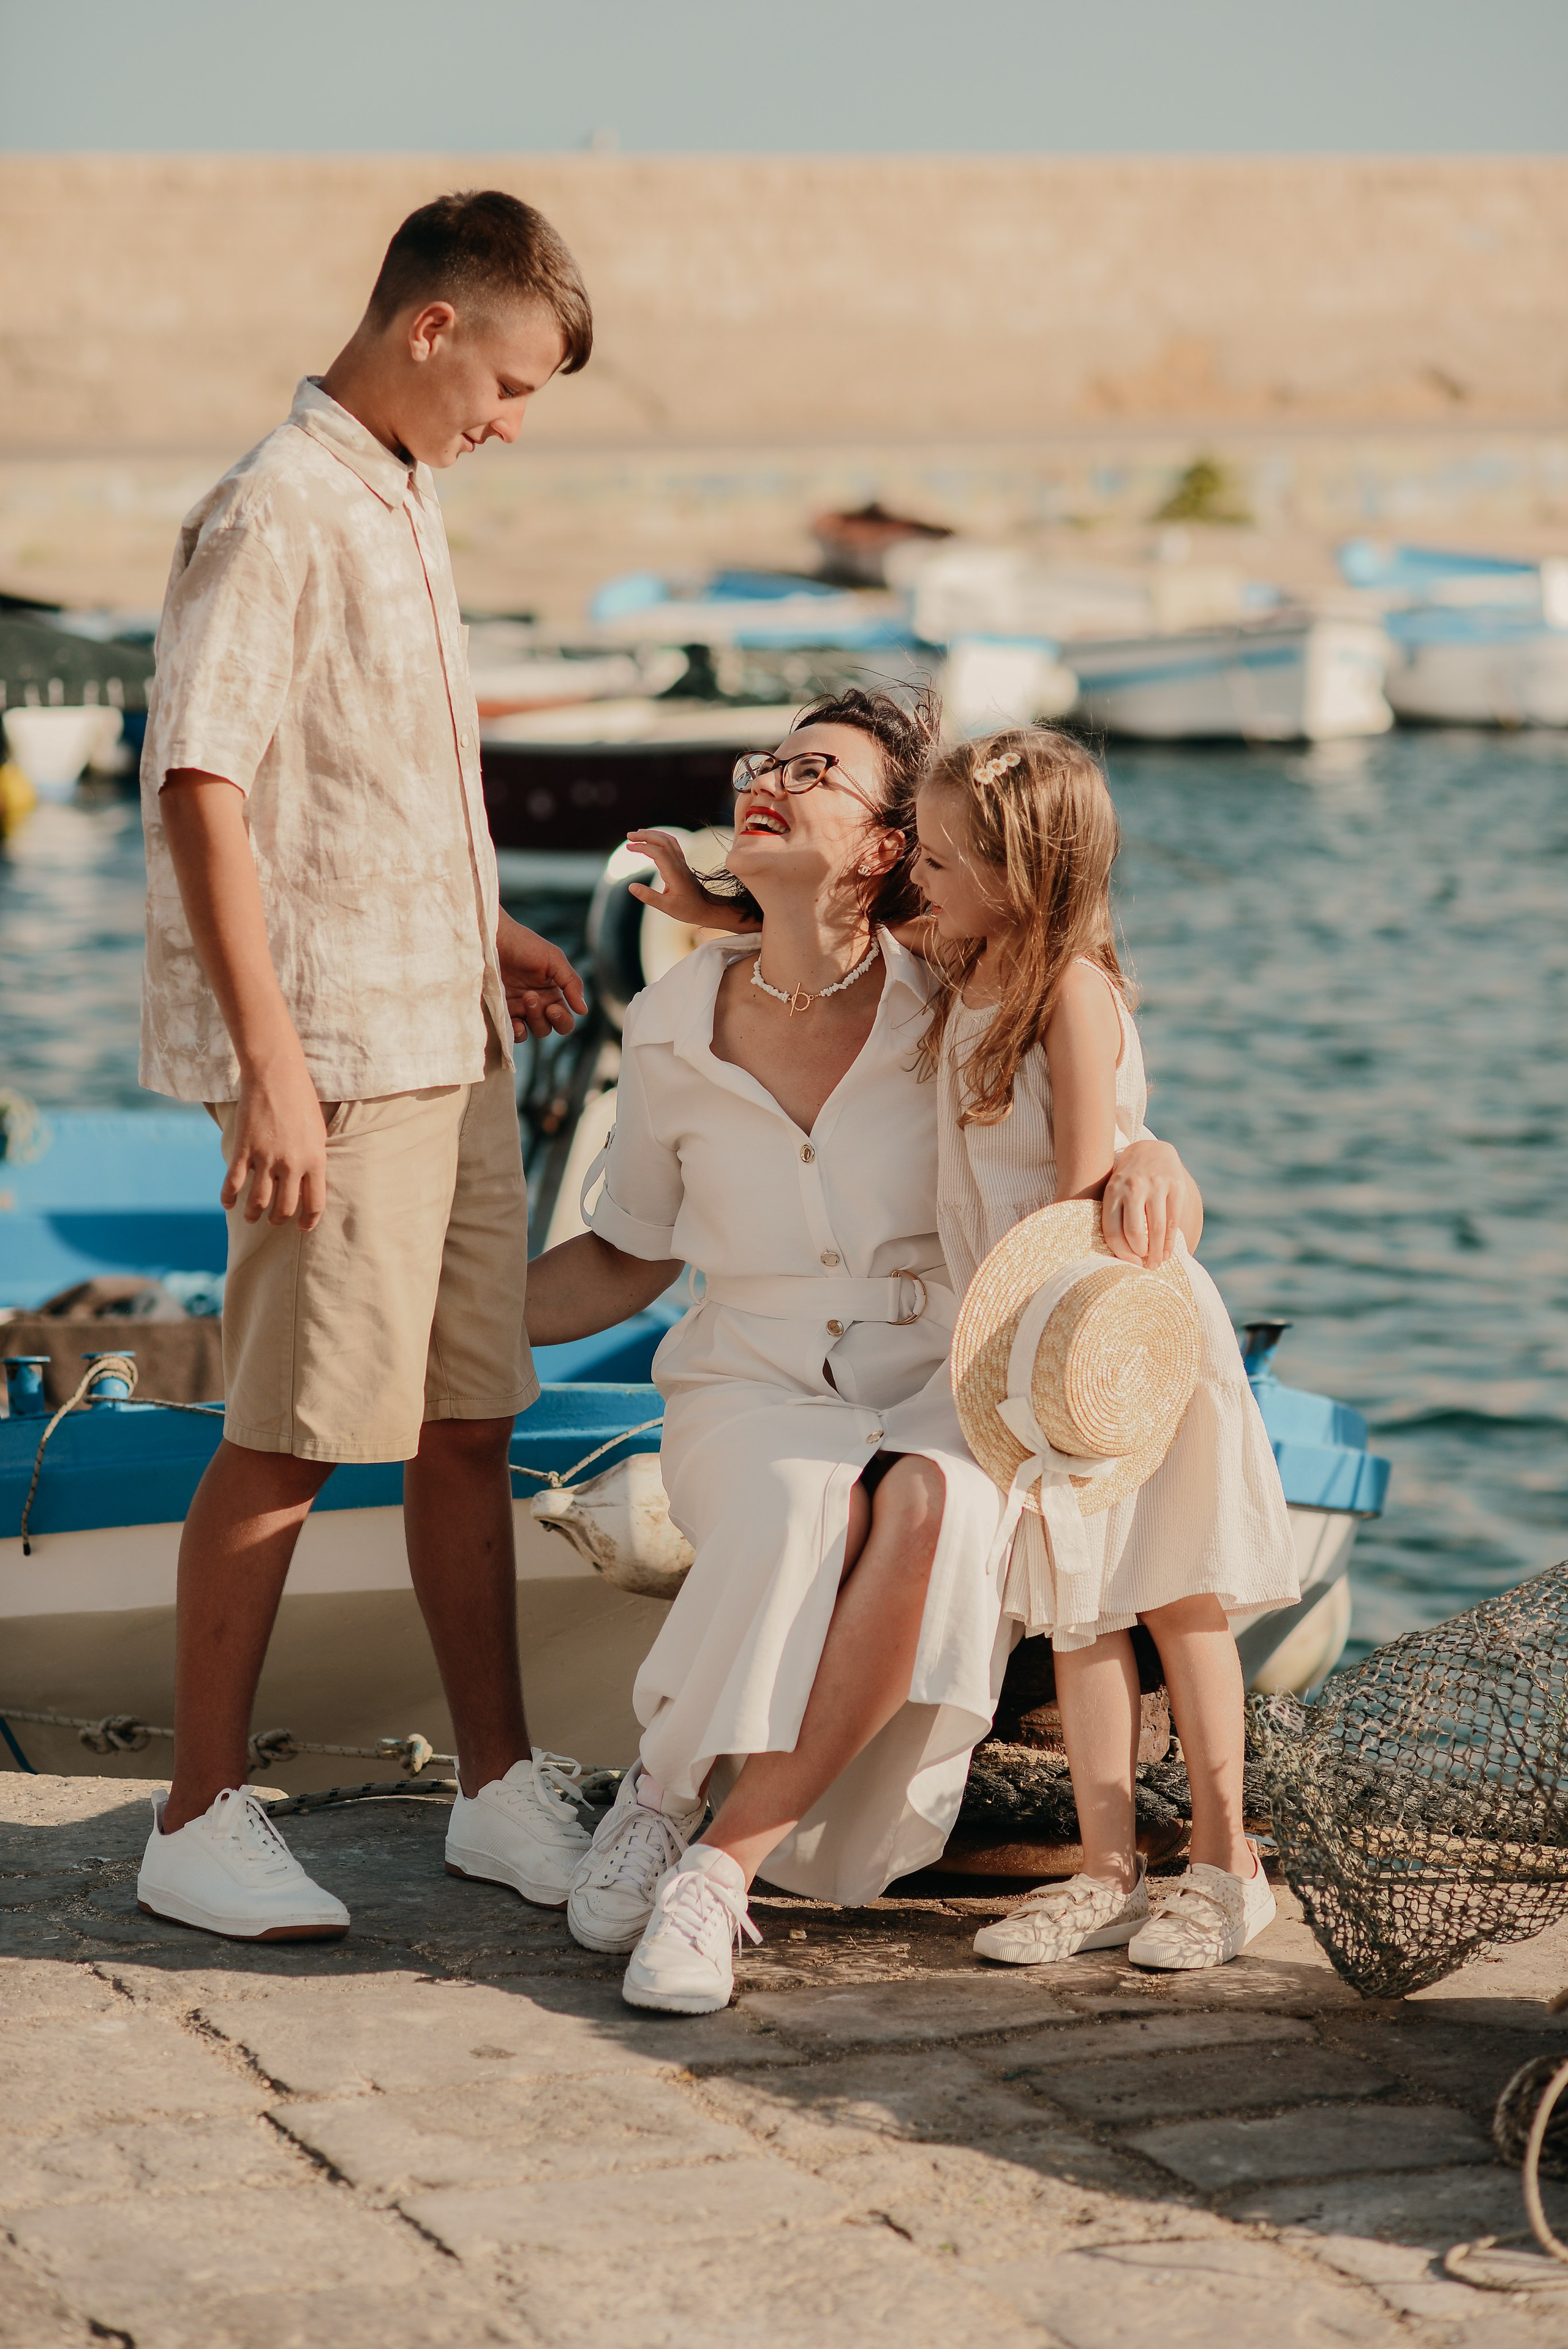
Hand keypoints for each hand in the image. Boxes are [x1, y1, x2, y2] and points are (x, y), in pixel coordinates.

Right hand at [223, 1053, 329, 1228]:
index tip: (302, 1228)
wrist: (276, 1074)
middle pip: (285, 1207)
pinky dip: (229, 1197)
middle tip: (273, 1220)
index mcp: (315, 1160)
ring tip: (250, 1217)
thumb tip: (309, 1182)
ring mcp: (266, 1157)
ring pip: (258, 1200)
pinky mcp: (244, 1148)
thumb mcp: (318, 1132)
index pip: (314, 1204)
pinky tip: (227, 1203)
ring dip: (253, 1213)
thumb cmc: (301, 1100)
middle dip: (278, 1219)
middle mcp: (292, 1164)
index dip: (308, 1222)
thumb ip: (314, 1159)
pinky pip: (233, 1182)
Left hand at [497, 912, 587, 1039]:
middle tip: (530, 996)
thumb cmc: (524, 944)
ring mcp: (518, 1009)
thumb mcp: (554, 959)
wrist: (492, 939)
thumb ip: (571, 983)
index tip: (552, 1007)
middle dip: (543, 1017)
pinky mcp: (501, 1012)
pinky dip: (516, 1033)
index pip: (565, 1020)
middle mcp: (538, 1005)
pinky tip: (515, 1023)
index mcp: (553, 993)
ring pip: (532, 1031)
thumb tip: (583, 1011)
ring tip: (523, 999)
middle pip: (549, 1028)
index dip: (562, 1020)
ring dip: (531, 1021)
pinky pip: (512, 1033)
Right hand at [625, 831, 756, 931]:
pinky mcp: (682, 865)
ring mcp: (682, 863)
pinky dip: (660, 839)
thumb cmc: (689, 909)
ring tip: (638, 834)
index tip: (628, 847)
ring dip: (653, 834)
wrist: (707, 908)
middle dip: (645, 835)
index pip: (657, 852)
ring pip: (668, 840)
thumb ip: (649, 896)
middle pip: (663, 841)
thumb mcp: (667, 907)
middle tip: (629, 836)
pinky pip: (672, 845)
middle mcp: (679, 864)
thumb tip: (631, 886)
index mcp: (674, 872)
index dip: (642, 847)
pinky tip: (652, 842)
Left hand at [1101, 1138, 1195, 1266]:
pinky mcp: (1175, 1185)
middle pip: (1135, 1232)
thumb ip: (1114, 1215)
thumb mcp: (1114, 1191)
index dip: (1122, 1253)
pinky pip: (1173, 1221)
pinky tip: (1168, 1252)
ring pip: (1156, 1229)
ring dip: (1158, 1252)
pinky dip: (1170, 1241)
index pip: (1113, 1231)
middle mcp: (1132, 1188)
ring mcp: (1155, 1185)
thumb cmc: (1129, 1180)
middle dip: (1140, 1254)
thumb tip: (1119, 1254)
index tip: (1129, 1264)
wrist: (1151, 1150)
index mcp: (1112, 1192)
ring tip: (1157, 1263)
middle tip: (1145, 1266)